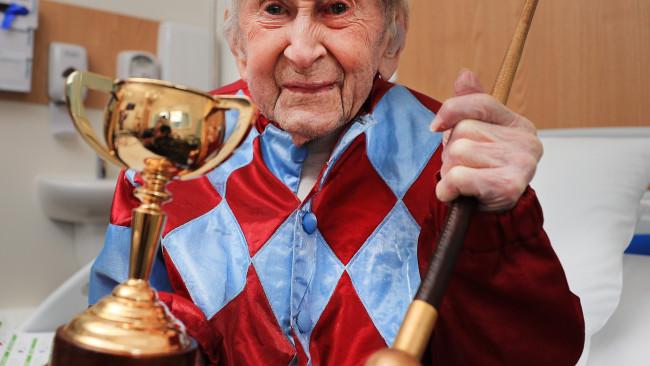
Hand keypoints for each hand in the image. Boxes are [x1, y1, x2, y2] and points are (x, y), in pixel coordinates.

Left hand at [430, 70, 542, 211]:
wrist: (495, 217)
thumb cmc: (483, 172)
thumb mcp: (477, 136)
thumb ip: (470, 105)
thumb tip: (465, 74)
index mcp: (518, 124)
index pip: (481, 103)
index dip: (452, 110)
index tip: (435, 126)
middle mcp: (526, 141)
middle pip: (464, 131)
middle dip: (452, 152)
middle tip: (463, 168)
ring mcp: (522, 164)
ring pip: (459, 153)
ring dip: (450, 171)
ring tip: (464, 182)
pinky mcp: (510, 186)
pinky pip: (459, 177)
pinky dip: (448, 188)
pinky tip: (457, 194)